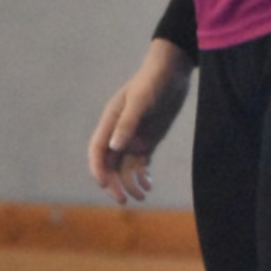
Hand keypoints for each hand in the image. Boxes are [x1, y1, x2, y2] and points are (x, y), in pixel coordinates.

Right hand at [88, 39, 194, 205]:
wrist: (173, 71)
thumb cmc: (153, 81)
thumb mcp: (141, 101)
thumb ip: (127, 123)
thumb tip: (114, 147)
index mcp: (110, 121)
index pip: (97, 151)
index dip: (98, 169)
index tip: (104, 184)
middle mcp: (118, 132)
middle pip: (109, 164)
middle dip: (114, 183)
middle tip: (124, 200)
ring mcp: (133, 138)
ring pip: (125, 168)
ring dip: (130, 183)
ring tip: (142, 195)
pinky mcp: (148, 141)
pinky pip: (140, 164)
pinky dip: (142, 177)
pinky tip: (149, 185)